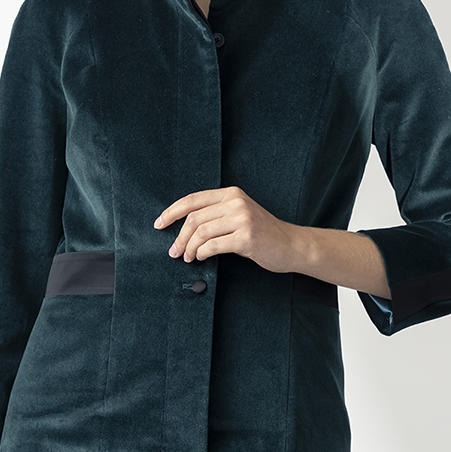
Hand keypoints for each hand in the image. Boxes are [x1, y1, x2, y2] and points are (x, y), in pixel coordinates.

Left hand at [154, 185, 298, 272]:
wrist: (291, 245)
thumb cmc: (262, 233)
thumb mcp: (239, 215)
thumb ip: (216, 215)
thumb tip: (183, 228)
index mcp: (231, 193)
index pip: (192, 200)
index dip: (172, 212)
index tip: (159, 223)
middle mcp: (236, 202)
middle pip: (194, 218)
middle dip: (179, 237)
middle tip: (175, 251)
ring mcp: (242, 218)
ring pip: (201, 233)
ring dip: (189, 248)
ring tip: (188, 257)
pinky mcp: (246, 237)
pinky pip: (214, 246)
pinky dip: (203, 253)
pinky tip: (202, 257)